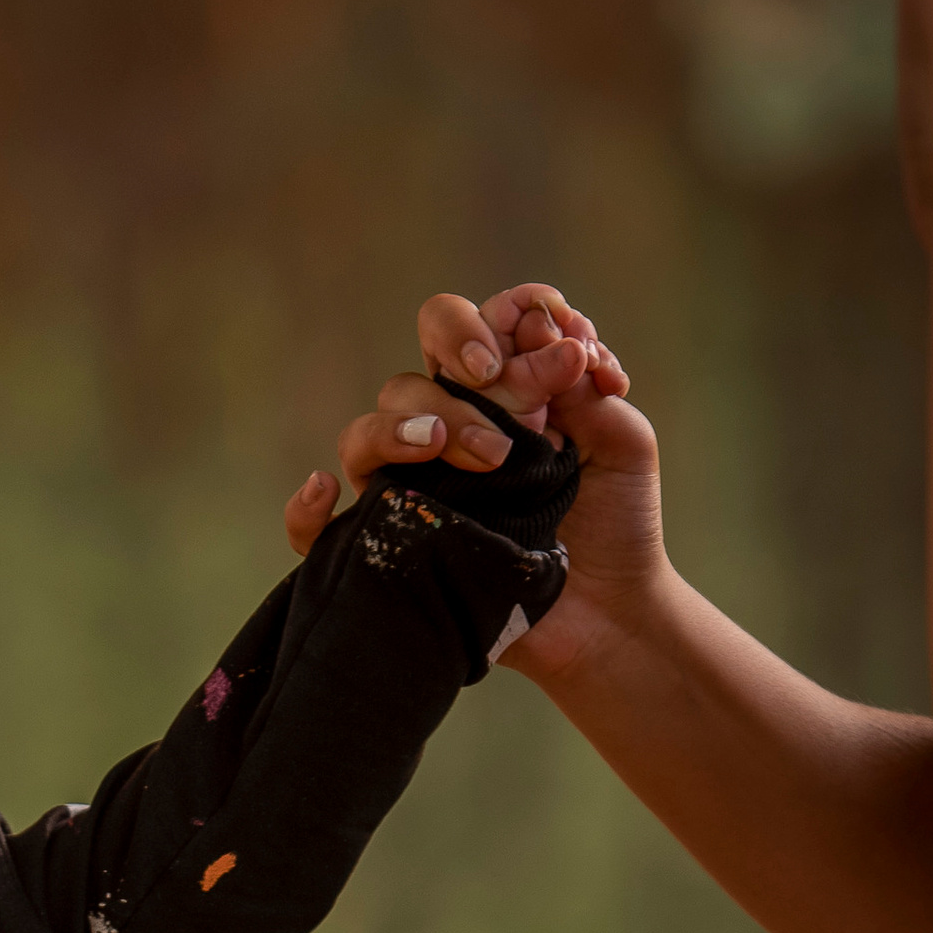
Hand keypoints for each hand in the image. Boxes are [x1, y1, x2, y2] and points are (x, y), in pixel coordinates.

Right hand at [316, 282, 658, 680]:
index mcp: (500, 394)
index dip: (510, 316)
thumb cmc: (616, 526)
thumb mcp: (625, 442)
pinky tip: (326, 491)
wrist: (608, 616)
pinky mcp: (391, 548)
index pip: (480, 326)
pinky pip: (315, 531)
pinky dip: (306, 509)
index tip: (559, 346)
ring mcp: (413, 489)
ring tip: (475, 457)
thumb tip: (546, 342)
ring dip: (408, 428)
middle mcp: (447, 431)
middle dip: (455, 360)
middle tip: (507, 400)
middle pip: (416, 368)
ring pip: (367, 432)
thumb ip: (587, 385)